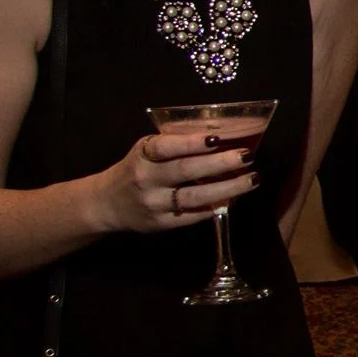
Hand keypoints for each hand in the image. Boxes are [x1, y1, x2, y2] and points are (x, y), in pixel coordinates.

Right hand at [91, 131, 258, 234]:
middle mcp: (147, 179)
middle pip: (186, 171)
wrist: (107, 203)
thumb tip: (219, 133)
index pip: (167, 147)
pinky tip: (233, 199)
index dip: (192, 143)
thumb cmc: (136, 168)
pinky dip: (215, 207)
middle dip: (220, 164)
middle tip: (246, 157)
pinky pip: (192, 216)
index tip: (217, 138)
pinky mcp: (160, 223)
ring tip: (251, 180)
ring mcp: (154, 203)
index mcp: (143, 155)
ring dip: (227, 188)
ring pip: (194, 196)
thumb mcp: (146, 149)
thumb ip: (175, 143)